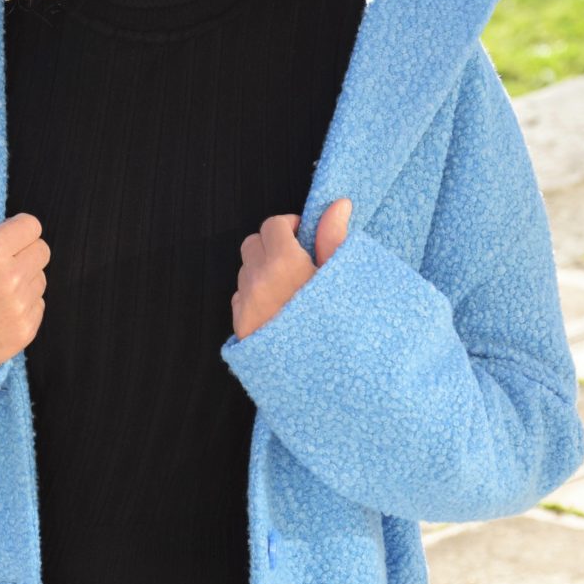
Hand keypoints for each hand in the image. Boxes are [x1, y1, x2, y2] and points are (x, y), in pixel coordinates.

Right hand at [0, 170, 49, 383]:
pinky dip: (23, 307)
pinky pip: (39, 306)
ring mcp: (20, 307)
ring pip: (41, 279)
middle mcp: (10, 278)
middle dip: (22, 253)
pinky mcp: (25, 332)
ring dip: (23, 280)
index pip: (32, 225)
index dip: (15, 231)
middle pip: (42, 250)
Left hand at [230, 198, 352, 342]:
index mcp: (284, 262)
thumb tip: (338, 204)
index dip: (289, 227)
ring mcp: (246, 304)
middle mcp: (258, 280)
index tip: (302, 237)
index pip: (273, 225)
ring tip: (291, 290)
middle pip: (253, 244)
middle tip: (297, 261)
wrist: (321, 379)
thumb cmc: (337, 327)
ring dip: (262, 271)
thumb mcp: (342, 280)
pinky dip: (254, 296)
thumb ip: (334, 238)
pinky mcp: (241, 326)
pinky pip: (240, 298)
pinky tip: (280, 311)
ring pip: (245, 271)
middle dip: (272, 246)